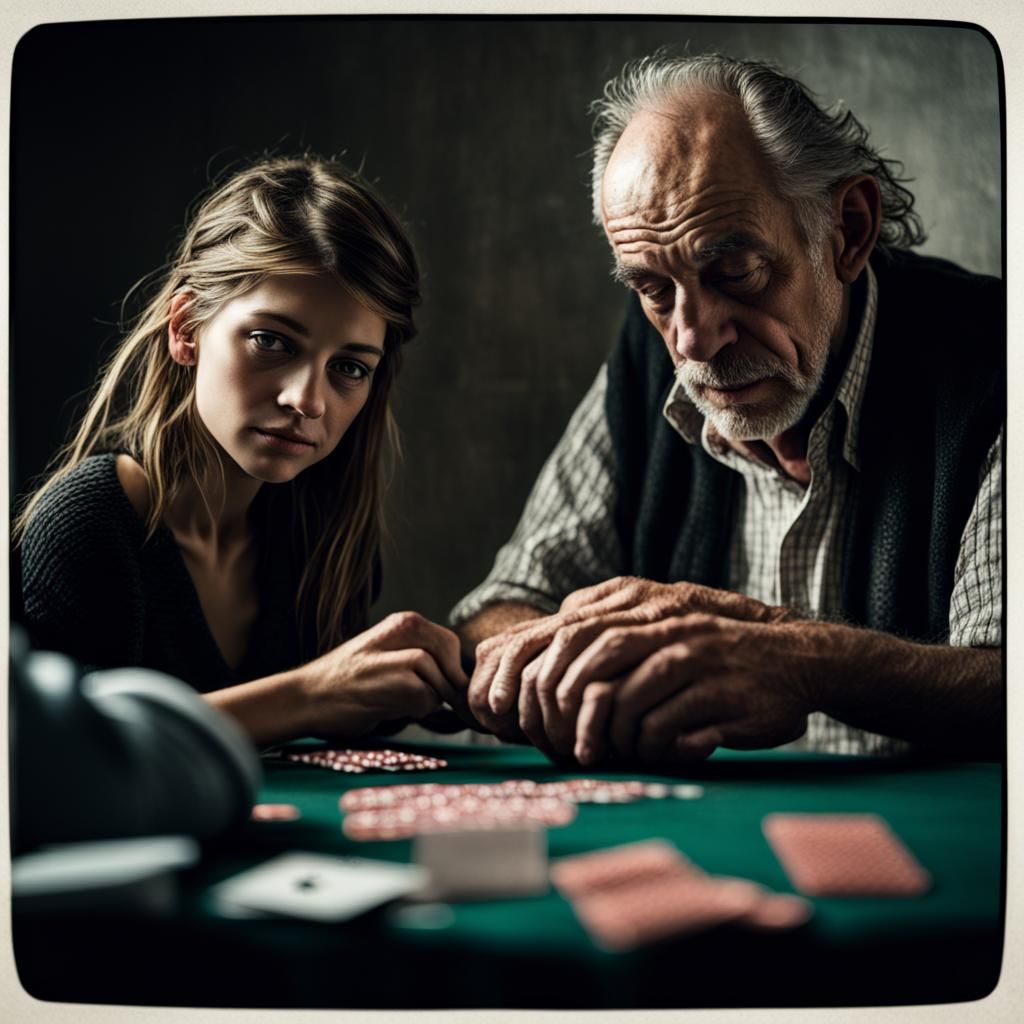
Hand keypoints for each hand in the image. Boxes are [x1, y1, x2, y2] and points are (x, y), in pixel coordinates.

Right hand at [300, 611, 469, 738]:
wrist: (306, 697)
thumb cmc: (347, 682)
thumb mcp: (384, 655)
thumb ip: (420, 658)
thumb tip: (458, 681)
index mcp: (401, 622)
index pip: (449, 641)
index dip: (451, 668)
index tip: (440, 686)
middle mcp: (403, 630)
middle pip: (449, 655)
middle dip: (445, 681)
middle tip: (422, 698)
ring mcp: (400, 654)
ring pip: (440, 680)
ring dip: (426, 699)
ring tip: (395, 702)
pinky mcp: (396, 681)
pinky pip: (426, 700)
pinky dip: (414, 711)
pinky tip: (388, 709)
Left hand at [562, 614, 813, 767]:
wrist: (799, 662)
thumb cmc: (721, 657)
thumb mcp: (675, 632)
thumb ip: (626, 641)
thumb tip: (563, 667)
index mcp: (658, 618)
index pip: (591, 637)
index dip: (562, 675)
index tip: (551, 712)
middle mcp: (677, 638)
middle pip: (607, 670)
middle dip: (584, 715)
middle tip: (581, 749)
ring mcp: (703, 670)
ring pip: (638, 707)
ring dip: (623, 739)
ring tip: (628, 753)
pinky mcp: (728, 704)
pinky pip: (676, 733)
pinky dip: (660, 750)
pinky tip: (666, 754)